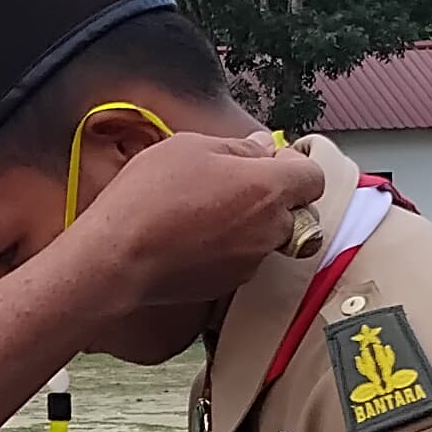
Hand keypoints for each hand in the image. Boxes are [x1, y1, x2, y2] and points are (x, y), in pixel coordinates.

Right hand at [54, 133, 325, 308]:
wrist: (118, 258)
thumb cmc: (150, 196)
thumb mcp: (190, 147)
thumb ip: (237, 146)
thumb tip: (261, 146)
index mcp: (268, 189)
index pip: (313, 176)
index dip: (294, 165)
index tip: (269, 160)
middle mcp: (270, 230)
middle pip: (295, 210)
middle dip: (273, 195)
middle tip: (232, 183)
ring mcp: (251, 261)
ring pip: (267, 236)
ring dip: (249, 222)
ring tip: (204, 210)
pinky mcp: (229, 285)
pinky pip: (242, 258)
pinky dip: (228, 247)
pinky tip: (192, 236)